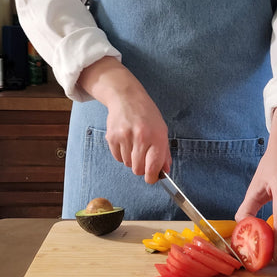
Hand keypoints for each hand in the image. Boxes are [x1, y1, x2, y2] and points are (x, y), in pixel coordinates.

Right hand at [78, 57, 170, 182]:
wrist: (127, 98)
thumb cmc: (147, 115)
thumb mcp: (161, 130)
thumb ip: (164, 153)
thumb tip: (164, 171)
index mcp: (157, 137)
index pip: (153, 167)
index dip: (152, 177)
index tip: (152, 178)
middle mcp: (141, 137)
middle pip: (138, 169)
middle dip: (141, 168)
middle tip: (143, 158)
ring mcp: (124, 137)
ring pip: (127, 164)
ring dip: (131, 159)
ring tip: (134, 145)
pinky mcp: (112, 137)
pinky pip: (117, 158)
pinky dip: (122, 154)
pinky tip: (126, 142)